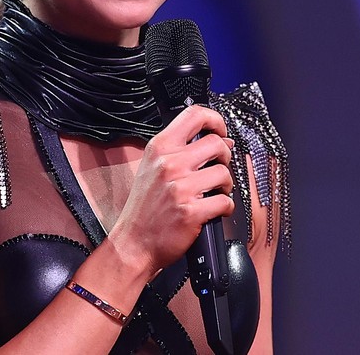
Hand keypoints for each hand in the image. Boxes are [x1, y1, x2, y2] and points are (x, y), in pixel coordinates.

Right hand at [109, 105, 234, 277]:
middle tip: (218, 167)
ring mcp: (180, 187)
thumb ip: (182, 150)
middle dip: (225, 156)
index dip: (215, 119)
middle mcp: (169, 163)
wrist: (133, 244)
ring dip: (226, 185)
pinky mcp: (191, 211)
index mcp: (159, 148)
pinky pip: (225, 201)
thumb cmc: (143, 208)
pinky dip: (225, 207)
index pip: (194, 115)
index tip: (220, 130)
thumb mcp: (153, 168)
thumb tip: (221, 138)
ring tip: (215, 192)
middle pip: (217, 143)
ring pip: (224, 173)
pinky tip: (214, 210)